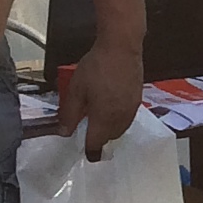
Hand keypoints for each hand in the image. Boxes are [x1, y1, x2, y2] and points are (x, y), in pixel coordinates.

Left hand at [61, 37, 145, 157]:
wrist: (122, 48)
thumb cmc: (95, 67)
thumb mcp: (75, 90)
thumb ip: (69, 114)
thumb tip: (64, 133)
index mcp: (104, 118)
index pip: (96, 143)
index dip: (89, 151)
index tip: (85, 154)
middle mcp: (120, 118)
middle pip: (110, 138)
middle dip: (100, 140)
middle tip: (88, 133)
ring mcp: (131, 109)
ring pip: (121, 129)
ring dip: (110, 130)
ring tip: (98, 121)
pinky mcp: (138, 100)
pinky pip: (127, 118)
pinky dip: (118, 120)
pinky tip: (110, 108)